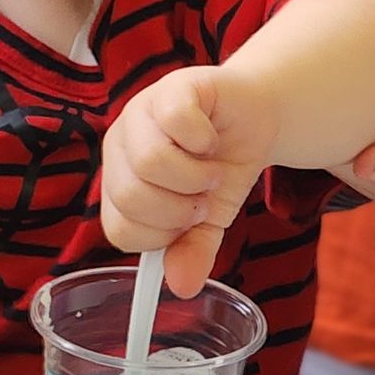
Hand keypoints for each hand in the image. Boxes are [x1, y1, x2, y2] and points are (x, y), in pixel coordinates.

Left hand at [101, 66, 278, 293]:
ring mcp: (141, 112)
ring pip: (150, 162)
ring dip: (195, 177)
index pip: (120, 230)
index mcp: (120, 181)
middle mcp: (120, 146)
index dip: (162, 235)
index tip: (190, 222)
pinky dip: (204, 139)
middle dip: (179, 209)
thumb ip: (193, 249)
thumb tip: (181, 287)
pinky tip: (210, 137)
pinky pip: (176, 123)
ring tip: (210, 170)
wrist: (254, 115)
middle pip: (131, 197)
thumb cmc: (222, 166)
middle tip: (201, 197)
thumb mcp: (211, 218)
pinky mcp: (171, 87)